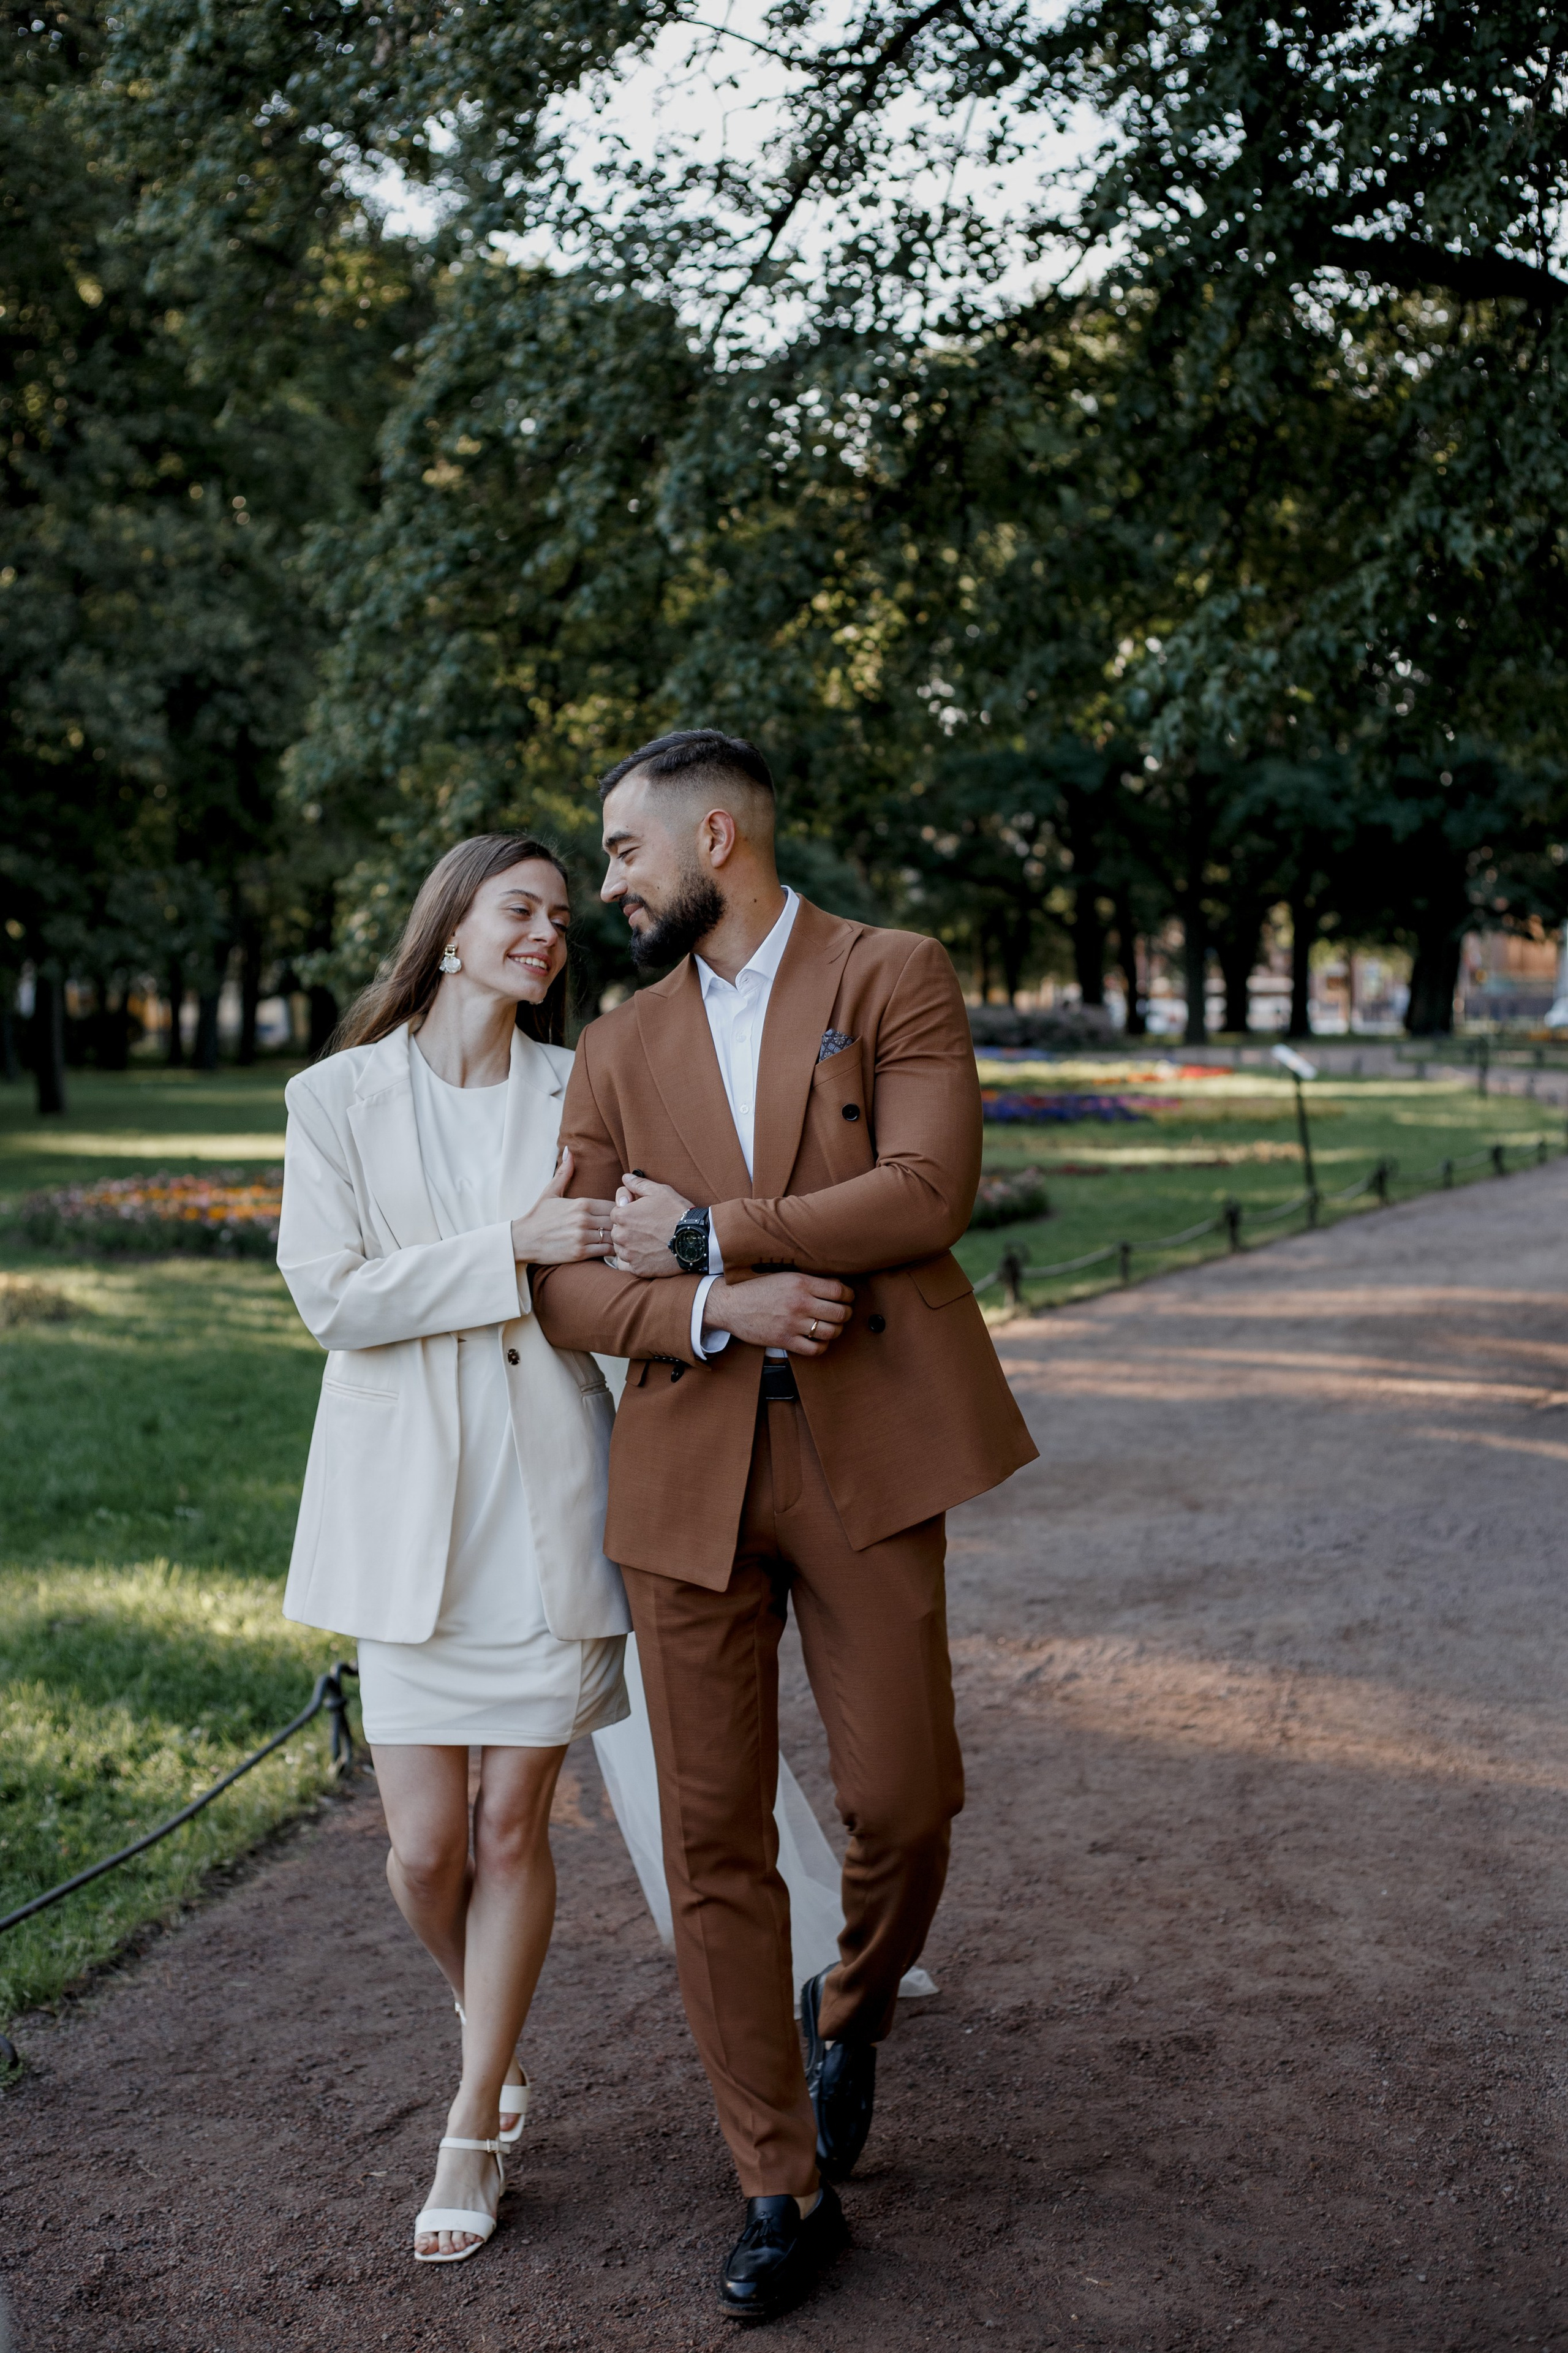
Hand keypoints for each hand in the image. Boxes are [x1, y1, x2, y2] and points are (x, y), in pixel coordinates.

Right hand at [510, 1149, 617, 1265]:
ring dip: (619, 1237)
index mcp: (581, 1203)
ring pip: (613, 1236)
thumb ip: (564, 1173)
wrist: (522, 1240)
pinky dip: (612, 1250)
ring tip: (620, 1238)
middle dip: (622, 1224)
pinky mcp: (580, 1253)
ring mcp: (581, 1236)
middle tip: (624, 1228)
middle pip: (617, 1220)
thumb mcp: (550, 1192)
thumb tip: (568, 1151)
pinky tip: (611, 1249)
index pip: (614, 1204)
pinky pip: (606, 1251)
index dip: (620, 1209)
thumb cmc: (538, 1216)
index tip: (620, 1214)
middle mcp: (582, 1219)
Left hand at [609, 1172, 694, 1277]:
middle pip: (617, 1232)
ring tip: (648, 1242)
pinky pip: (627, 1266)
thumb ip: (638, 1184)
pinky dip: (634, 1262)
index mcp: (622, 1216)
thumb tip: (625, 1177)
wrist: (694, 1238)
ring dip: (630, 1246)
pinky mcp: (638, 1269)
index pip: (615, 1214)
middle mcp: (621, 1236)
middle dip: (627, 1230)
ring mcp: (629, 1254)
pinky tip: (648, 1255)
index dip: (628, 1213)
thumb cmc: (677, 1212)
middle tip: (646, 1229)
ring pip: (621, 1250)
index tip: (641, 1215)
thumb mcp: (659, 1191)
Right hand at [702, 1273, 853, 1355]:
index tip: (848, 1298)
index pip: (839, 1290)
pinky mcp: (785, 1341)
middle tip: (843, 1313)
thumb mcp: (784, 1276)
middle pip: (840, 1313)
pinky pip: (815, 1349)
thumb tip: (835, 1286)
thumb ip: (808, 1281)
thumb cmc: (757, 1289)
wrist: (730, 1304)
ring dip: (836, 1330)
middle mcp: (799, 1303)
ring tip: (832, 1326)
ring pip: (831, 1332)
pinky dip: (821, 1346)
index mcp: (800, 1283)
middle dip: (846, 1313)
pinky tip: (818, 1340)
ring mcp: (792, 1324)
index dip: (849, 1295)